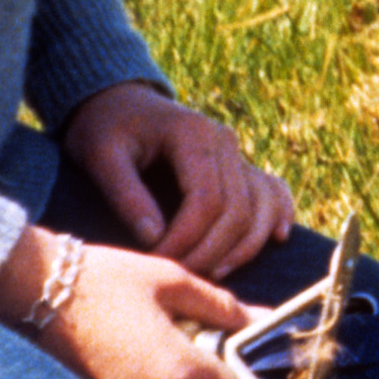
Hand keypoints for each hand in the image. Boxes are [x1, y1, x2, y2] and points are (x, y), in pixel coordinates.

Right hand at [0, 226, 261, 378]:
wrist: (37, 293)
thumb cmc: (107, 281)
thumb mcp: (173, 281)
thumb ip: (223, 306)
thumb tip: (262, 320)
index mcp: (178, 373)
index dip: (257, 378)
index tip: (258, 356)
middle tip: (223, 352)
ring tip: (186, 349)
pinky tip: (156, 357)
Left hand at [60, 83, 297, 277]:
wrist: (117, 102)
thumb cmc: (104, 129)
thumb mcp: (101, 157)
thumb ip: (126, 196)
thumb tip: (155, 238)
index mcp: (193, 134)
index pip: (206, 199)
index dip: (186, 239)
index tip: (156, 262)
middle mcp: (224, 141)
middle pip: (237, 209)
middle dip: (210, 251)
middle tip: (178, 276)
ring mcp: (235, 151)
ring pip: (259, 206)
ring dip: (242, 247)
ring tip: (211, 274)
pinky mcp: (237, 163)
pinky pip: (271, 190)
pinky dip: (277, 214)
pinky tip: (277, 238)